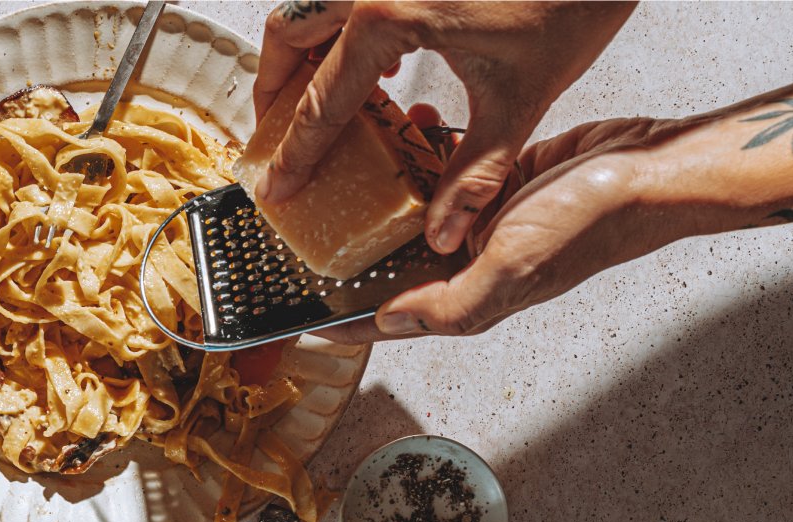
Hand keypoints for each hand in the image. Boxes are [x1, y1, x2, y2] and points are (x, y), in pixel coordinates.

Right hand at [253, 1, 635, 252]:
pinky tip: (372, 66)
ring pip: (310, 8)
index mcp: (387, 16)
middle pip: (289, 38)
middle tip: (273, 138)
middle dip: (274, 90)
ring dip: (302, 55)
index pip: (321, 101)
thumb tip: (445, 229)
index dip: (296, 152)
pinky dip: (340, 31)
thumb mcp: (518, 99)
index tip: (277, 185)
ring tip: (309, 103)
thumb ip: (474, 173)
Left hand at [321, 115, 673, 339]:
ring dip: (385, 200)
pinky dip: (424, 159)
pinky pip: (447, 176)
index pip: (397, 320)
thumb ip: (450, 303)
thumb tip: (391, 322)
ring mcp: (485, 223)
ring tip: (345, 181)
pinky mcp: (498, 184)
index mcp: (472, 297)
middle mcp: (474, 264)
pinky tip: (406, 138)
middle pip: (398, 270)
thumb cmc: (591, 223)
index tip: (305, 325)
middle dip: (356, 259)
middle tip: (308, 242)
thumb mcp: (511, 268)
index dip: (351, 325)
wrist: (648, 170)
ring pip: (418, 219)